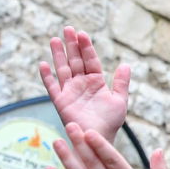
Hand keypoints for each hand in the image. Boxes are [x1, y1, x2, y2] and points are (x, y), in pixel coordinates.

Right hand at [39, 27, 130, 144]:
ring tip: (55, 39)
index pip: (90, 60)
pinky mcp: (61, 101)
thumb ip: (122, 83)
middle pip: (75, 60)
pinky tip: (43, 64)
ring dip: (58, 55)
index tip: (82, 33)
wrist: (98, 139)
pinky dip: (47, 76)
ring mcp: (70, 91)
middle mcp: (81, 84)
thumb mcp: (119, 101)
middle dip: (72, 45)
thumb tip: (126, 64)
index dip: (86, 47)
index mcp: (96, 81)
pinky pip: (52, 87)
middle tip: (68, 29)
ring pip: (63, 69)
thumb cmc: (110, 122)